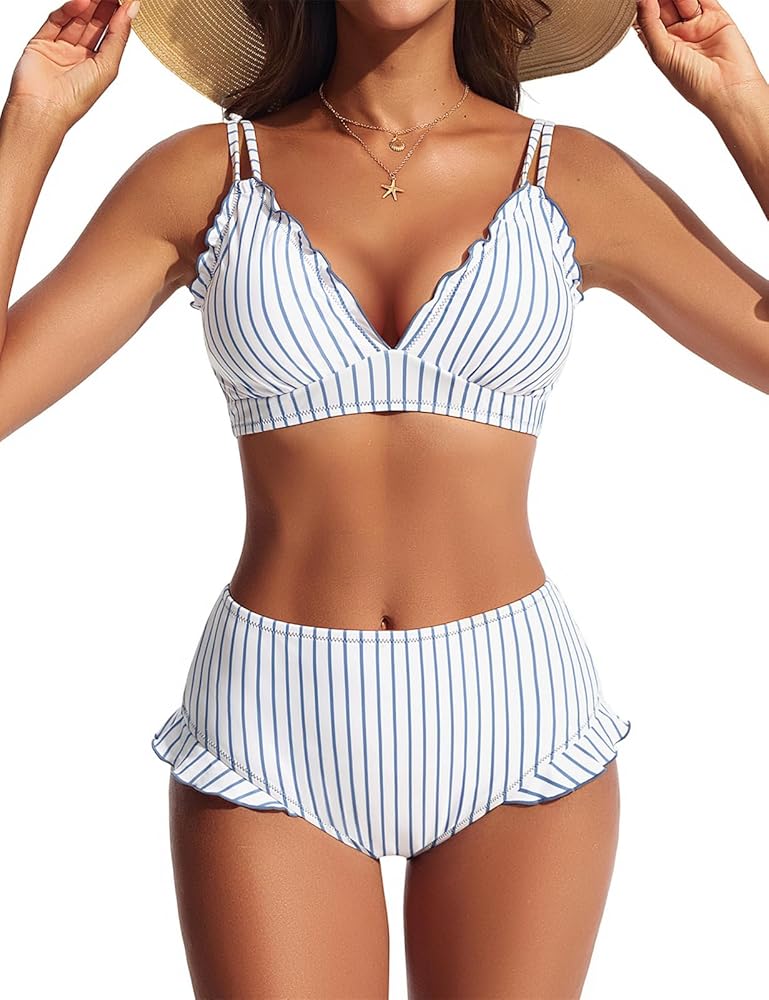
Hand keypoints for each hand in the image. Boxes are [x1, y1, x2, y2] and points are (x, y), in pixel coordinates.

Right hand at [6, 0, 136, 129]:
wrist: (43, 109)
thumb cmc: (76, 98)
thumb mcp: (107, 67)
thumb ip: (119, 37)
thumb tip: (131, 10)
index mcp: (97, 66)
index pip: (110, 34)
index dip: (119, 16)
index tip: (128, 0)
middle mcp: (79, 56)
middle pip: (94, 23)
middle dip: (104, 6)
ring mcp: (60, 47)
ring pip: (76, 19)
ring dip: (88, 5)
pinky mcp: (41, 41)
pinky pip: (56, 20)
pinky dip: (68, 10)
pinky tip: (81, 2)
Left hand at [633, 0, 767, 117]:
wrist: (727, 87)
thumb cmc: (693, 82)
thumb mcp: (662, 53)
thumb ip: (650, 25)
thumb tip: (642, 0)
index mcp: (661, 46)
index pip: (646, 20)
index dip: (641, 7)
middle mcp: (678, 34)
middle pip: (663, 6)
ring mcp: (696, 24)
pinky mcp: (715, 15)